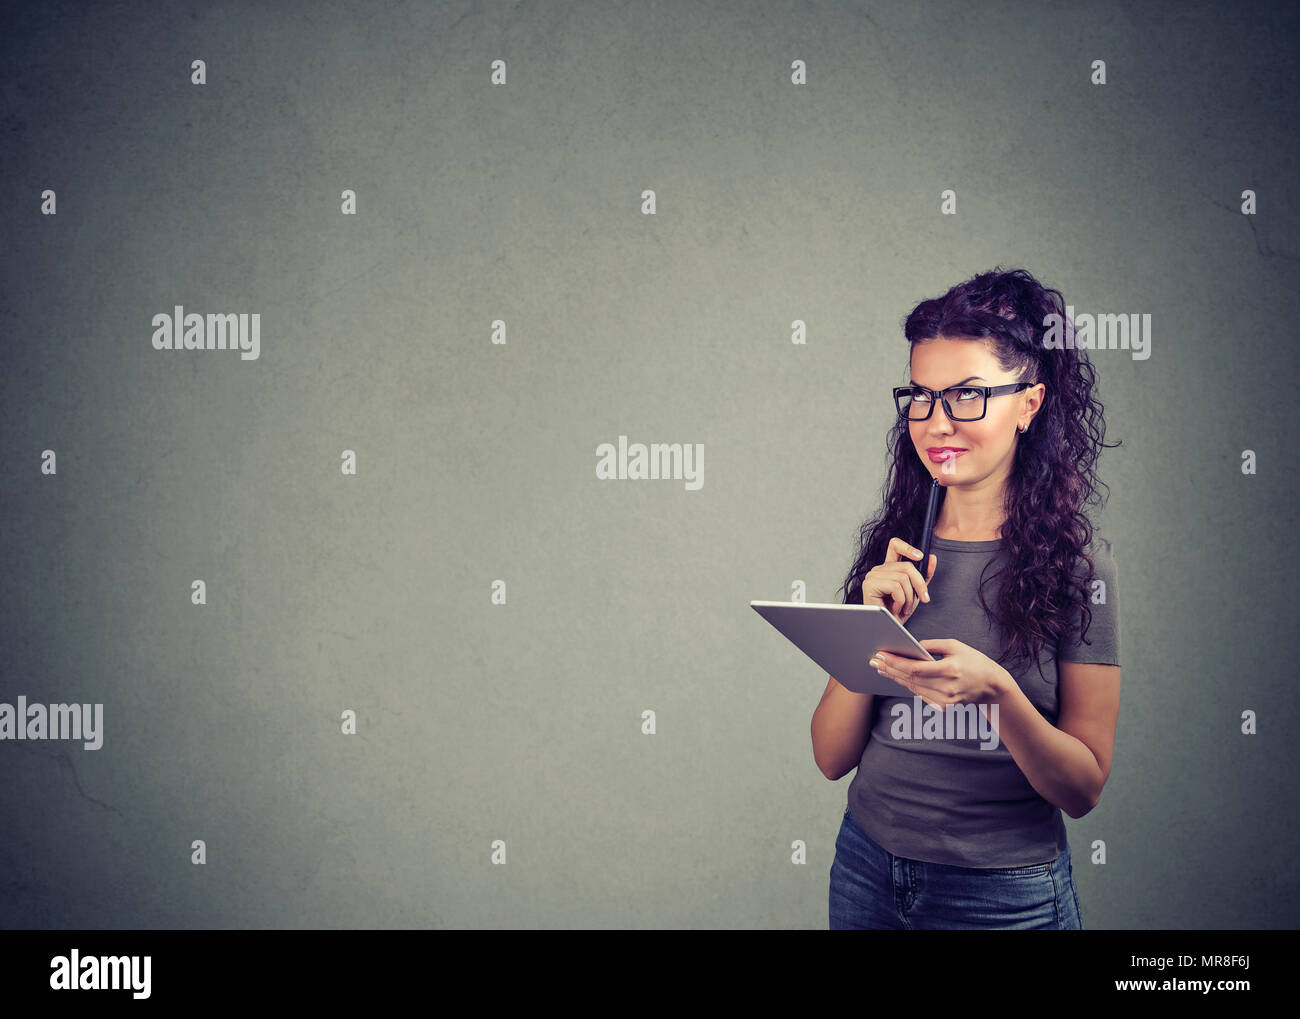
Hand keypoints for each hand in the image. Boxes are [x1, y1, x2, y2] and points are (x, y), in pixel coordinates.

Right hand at [860, 537, 936, 624]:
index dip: (907, 547)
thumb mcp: (916, 591)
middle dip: (919, 584)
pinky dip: (901, 600)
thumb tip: (932, 557)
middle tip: (923, 599)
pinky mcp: (870, 585)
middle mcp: (879, 569)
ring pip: (902, 578)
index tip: (920, 556)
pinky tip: (897, 609)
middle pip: (907, 566)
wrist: (889, 629)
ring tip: (905, 607)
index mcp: (889, 568)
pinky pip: (895, 586)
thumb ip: (924, 575)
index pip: (895, 545)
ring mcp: (873, 576)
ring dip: (909, 597)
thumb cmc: (899, 612)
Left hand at [868, 639, 1007, 708]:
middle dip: (889, 669)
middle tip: (873, 660)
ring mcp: (945, 700)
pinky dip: (908, 685)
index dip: (895, 662)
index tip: (880, 654)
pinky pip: (921, 694)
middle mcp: (946, 688)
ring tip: (881, 667)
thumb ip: (932, 645)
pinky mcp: (944, 707)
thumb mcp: (956, 646)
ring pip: (913, 688)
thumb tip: (911, 645)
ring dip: (895, 677)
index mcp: (950, 670)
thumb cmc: (974, 662)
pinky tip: (897, 677)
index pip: (915, 668)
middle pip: (910, 679)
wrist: (992, 687)